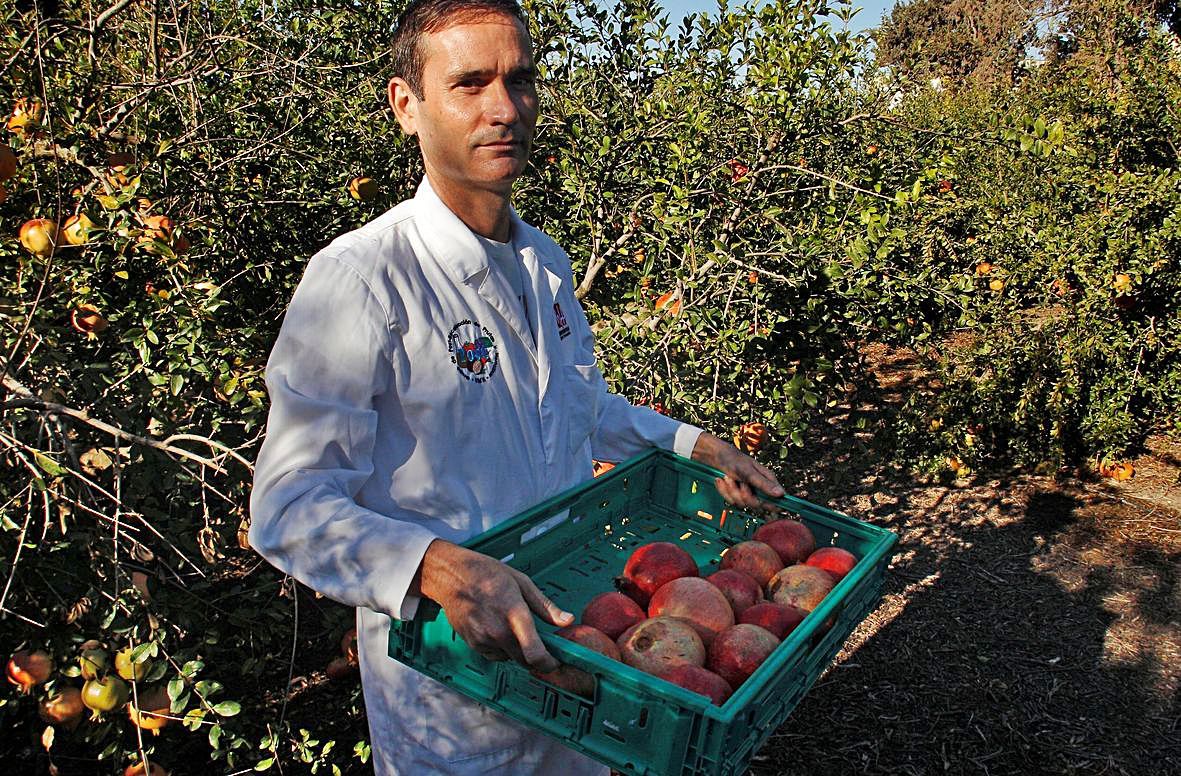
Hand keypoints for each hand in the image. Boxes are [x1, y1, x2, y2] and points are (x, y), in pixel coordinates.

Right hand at [416, 540, 572, 672]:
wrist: (452, 576)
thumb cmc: (488, 574)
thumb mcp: (522, 582)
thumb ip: (546, 607)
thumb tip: (567, 621)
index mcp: (514, 613)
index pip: (534, 652)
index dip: (549, 664)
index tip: (556, 662)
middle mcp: (498, 630)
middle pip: (525, 661)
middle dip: (536, 658)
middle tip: (541, 646)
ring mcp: (483, 639)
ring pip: (510, 658)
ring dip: (517, 651)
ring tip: (512, 627)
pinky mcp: (473, 644)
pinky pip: (495, 655)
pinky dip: (501, 648)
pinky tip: (496, 628)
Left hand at [690, 432, 784, 511]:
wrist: (714, 456)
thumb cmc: (734, 460)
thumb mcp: (749, 471)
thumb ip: (763, 484)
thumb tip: (781, 494)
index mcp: (767, 480)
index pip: (777, 499)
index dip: (773, 505)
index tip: (764, 504)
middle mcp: (758, 488)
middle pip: (756, 505)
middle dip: (744, 495)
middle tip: (740, 483)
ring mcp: (747, 492)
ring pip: (742, 503)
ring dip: (731, 491)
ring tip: (727, 478)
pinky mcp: (735, 494)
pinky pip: (731, 501)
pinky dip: (724, 491)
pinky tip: (721, 480)